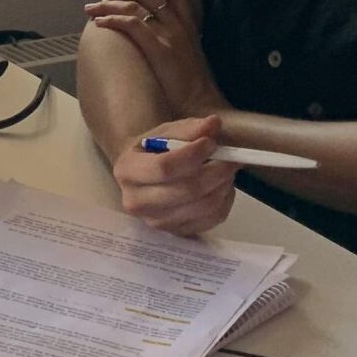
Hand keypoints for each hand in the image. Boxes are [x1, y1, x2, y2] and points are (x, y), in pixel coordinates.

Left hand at [85, 0, 226, 116]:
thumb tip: (157, 35)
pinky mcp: (159, 49)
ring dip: (109, 3)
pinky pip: (130, 24)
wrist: (202, 105)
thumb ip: (178, 41)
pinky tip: (99, 23)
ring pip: (135, 6)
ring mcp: (170, 36)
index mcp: (191, 27)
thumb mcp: (191, 56)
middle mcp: (181, 27)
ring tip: (92, 6)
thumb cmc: (194, 87)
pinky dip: (111, 19)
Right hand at [112, 115, 239, 235]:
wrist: (146, 175)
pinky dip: (225, 201)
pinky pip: (212, 219)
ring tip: (226, 170)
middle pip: (186, 190)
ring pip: (203, 206)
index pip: (164, 167)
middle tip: (230, 158)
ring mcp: (156, 222)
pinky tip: (221, 187)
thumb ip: (189, 129)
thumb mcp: (166, 133)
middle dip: (216, 171)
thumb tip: (213, 124)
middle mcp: (136, 202)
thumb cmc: (155, 151)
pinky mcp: (177, 232)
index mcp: (127, 171)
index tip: (210, 142)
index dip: (193, 155)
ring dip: (223, 185)